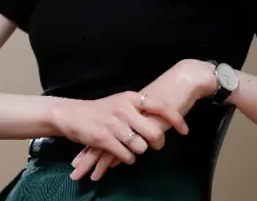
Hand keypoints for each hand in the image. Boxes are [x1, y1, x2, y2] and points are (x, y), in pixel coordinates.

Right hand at [69, 60, 216, 180]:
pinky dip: (128, 158)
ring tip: (132, 148)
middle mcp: (124, 108)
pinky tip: (122, 153)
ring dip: (139, 152)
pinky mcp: (104, 138)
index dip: (176, 119)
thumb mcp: (121, 102)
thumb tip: (164, 119)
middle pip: (154, 133)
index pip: (161, 107)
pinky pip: (127, 156)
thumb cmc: (100, 110)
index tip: (185, 130)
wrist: (71, 114)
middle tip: (154, 145)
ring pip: (141, 147)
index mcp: (131, 98)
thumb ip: (139, 109)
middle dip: (157, 143)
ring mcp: (114, 123)